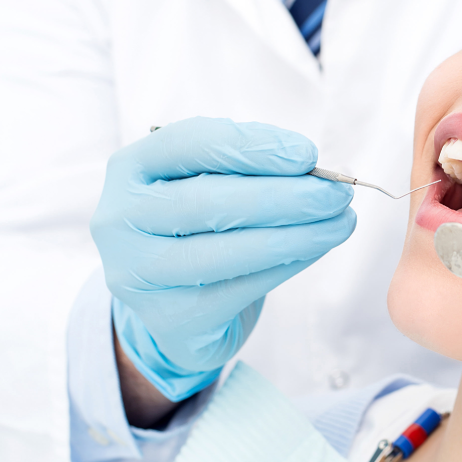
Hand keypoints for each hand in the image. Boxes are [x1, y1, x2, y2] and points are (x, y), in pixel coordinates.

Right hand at [90, 118, 355, 400]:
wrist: (177, 302)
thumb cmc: (201, 225)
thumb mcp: (210, 182)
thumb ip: (250, 168)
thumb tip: (314, 170)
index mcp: (131, 168)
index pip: (189, 143)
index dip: (252, 146)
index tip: (307, 154)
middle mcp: (120, 219)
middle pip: (208, 201)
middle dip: (285, 196)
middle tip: (337, 194)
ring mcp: (138, 273)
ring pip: (226, 251)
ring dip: (296, 235)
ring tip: (341, 222)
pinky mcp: (169, 317)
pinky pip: (240, 288)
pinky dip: (287, 265)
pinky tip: (316, 248)